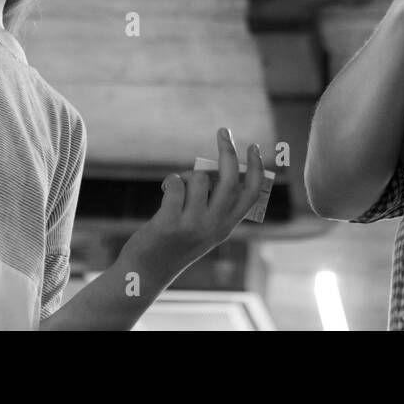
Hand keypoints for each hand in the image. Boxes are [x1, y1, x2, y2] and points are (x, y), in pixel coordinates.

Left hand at [123, 128, 265, 279]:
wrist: (147, 272)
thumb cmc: (175, 241)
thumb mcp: (203, 227)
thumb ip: (213, 202)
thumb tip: (215, 166)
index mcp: (226, 227)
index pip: (250, 194)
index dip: (256, 169)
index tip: (254, 147)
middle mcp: (214, 227)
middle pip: (229, 180)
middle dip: (228, 151)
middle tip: (223, 131)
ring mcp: (192, 226)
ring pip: (198, 178)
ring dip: (186, 174)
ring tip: (176, 188)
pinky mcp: (170, 224)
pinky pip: (176, 184)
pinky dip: (170, 181)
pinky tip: (164, 191)